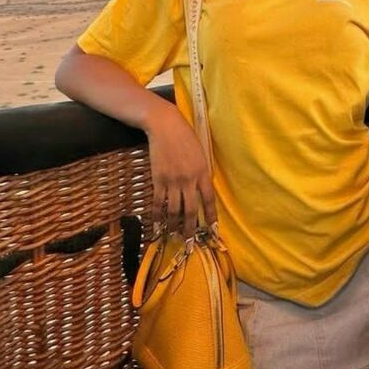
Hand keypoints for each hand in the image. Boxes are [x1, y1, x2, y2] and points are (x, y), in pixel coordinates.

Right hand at [143, 102, 216, 238]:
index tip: (212, 228)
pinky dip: (157, 216)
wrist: (166, 126)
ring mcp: (173, 181)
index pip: (209, 199)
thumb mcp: (201, 153)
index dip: (211, 216)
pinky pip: (158, 202)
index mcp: (203, 172)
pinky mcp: (158, 179)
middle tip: (190, 241)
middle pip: (191, 210)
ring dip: (174, 225)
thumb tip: (201, 189)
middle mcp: (189, 180)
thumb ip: (201, 172)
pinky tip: (156, 225)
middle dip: (191, 228)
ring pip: (174, 210)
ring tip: (174, 236)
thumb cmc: (185, 136)